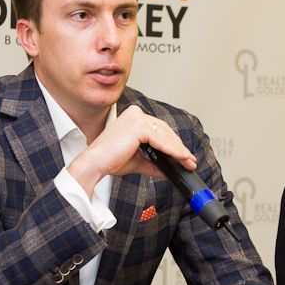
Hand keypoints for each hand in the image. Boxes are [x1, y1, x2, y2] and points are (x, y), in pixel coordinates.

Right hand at [68, 106, 196, 195]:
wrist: (95, 164)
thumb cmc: (109, 160)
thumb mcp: (137, 161)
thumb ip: (153, 163)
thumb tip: (166, 170)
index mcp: (133, 118)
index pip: (159, 129)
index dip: (173, 143)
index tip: (183, 155)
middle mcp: (136, 114)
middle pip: (165, 131)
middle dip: (178, 147)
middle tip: (189, 160)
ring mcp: (137, 118)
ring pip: (165, 136)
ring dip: (179, 150)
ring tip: (188, 162)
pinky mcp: (138, 127)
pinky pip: (160, 140)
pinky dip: (172, 150)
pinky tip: (181, 158)